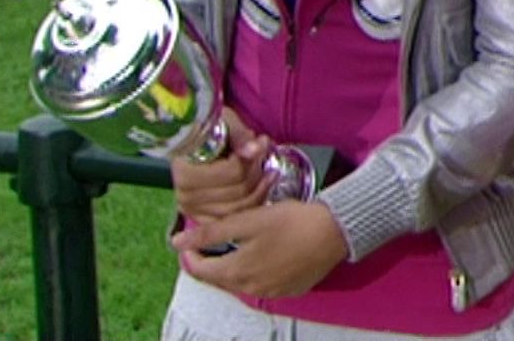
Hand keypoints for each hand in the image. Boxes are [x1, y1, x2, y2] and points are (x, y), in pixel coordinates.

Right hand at [171, 109, 272, 225]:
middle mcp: (187, 198)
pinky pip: (237, 219)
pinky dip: (252, 204)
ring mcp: (195, 213)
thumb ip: (240, 137)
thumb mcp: (224, 125)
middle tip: (264, 155)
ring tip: (266, 169)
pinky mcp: (205, 221)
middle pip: (239, 192)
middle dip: (258, 172)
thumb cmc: (209, 133)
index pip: (232, 172)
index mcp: (186, 174)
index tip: (262, 142)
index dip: (252, 159)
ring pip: (242, 208)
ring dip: (260, 187)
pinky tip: (260, 187)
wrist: (193, 147)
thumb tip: (256, 148)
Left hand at [172, 200, 349, 298]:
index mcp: (236, 272)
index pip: (199, 270)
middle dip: (211, 261)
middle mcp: (251, 289)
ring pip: (241, 282)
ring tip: (237, 246)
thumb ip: (211, 233)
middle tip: (211, 241)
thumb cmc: (292, 221)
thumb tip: (177, 242)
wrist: (336, 231)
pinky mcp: (290, 289)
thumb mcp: (248, 220)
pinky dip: (255, 271)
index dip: (190, 253)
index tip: (190, 239)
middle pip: (219, 278)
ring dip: (233, 267)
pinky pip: (262, 284)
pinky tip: (264, 254)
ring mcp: (272, 292)